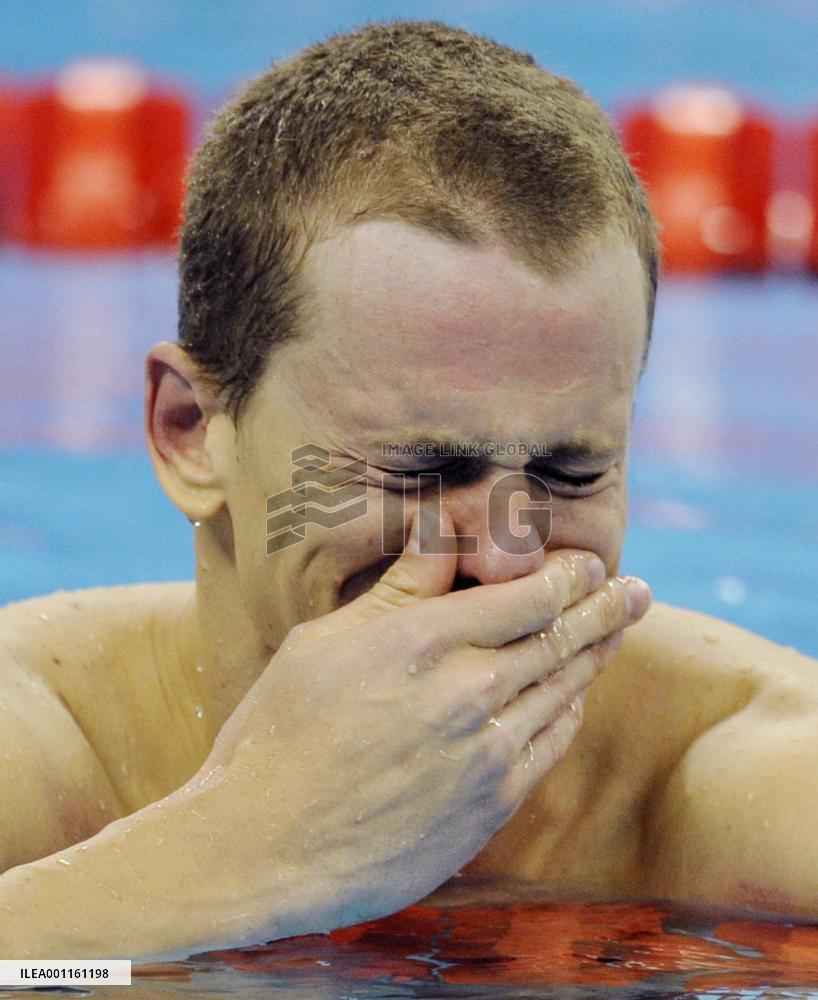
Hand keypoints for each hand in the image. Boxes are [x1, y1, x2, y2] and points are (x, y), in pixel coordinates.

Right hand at [195, 505, 650, 938]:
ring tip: (617, 631)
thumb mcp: (323, 643)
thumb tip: (444, 536)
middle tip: (635, 590)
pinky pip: (549, 747)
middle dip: (604, 608)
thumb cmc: (276, 735)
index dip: (566, 576)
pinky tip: (576, 696)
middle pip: (559, 639)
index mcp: (423, 641)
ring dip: (596, 656)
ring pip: (563, 691)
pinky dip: (570, 713)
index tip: (588, 562)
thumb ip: (399, 590)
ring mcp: (485, 755)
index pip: (525, 595)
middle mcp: (466, 693)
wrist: (262, 851)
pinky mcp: (489, 807)